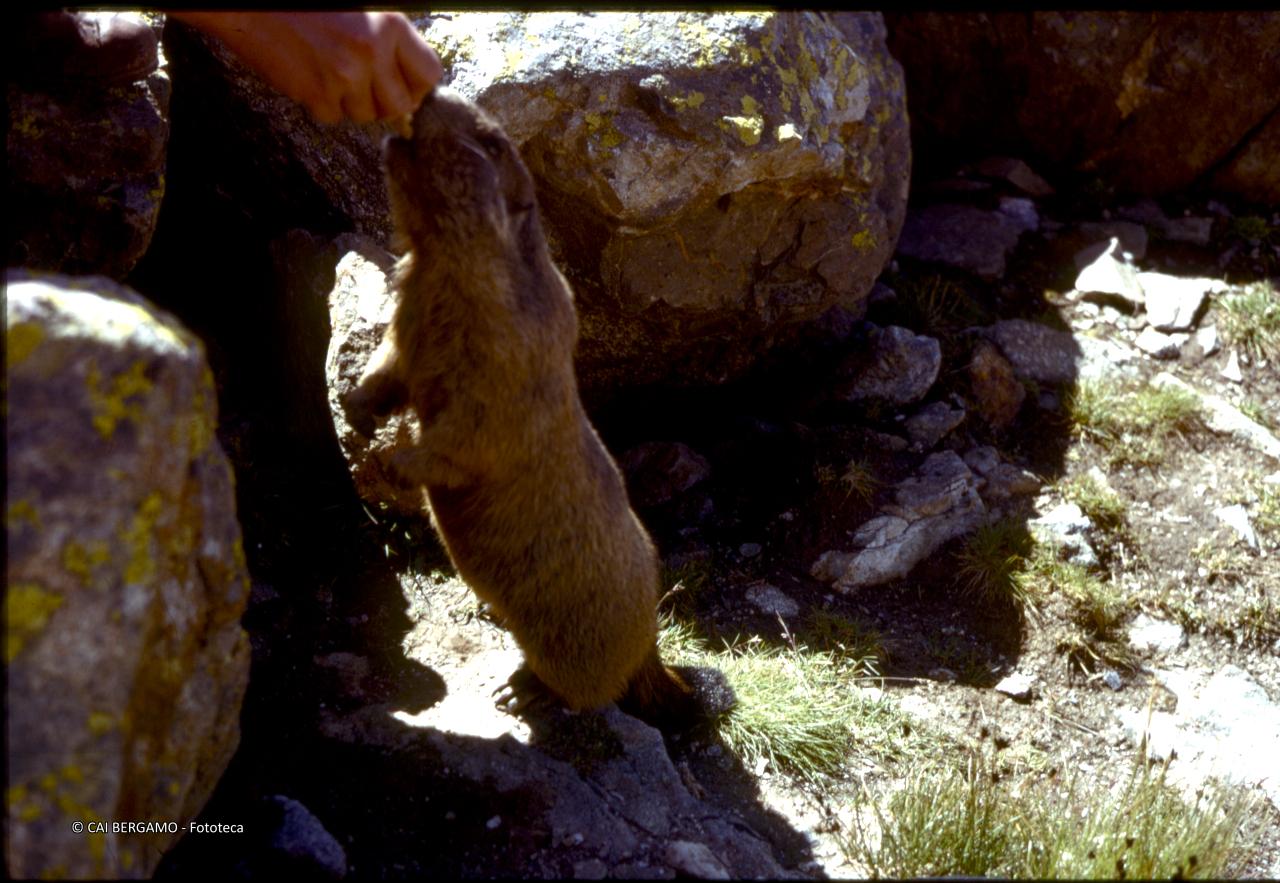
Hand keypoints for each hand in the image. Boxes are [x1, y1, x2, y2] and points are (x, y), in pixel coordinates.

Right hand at [170, 11, 441, 123]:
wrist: (250, 2)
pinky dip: (323, 104)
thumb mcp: (363, 11)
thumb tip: (412, 82)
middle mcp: (372, 50)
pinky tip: (311, 76)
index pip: (429, 74)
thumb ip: (389, 41)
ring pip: (366, 115)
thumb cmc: (309, 5)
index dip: (416, 85)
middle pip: (399, 105)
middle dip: (385, 103)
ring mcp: (344, 75)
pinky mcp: (316, 93)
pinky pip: (334, 117)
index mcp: (390, 24)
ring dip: (352, 102)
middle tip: (367, 88)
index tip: (402, 85)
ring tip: (331, 71)